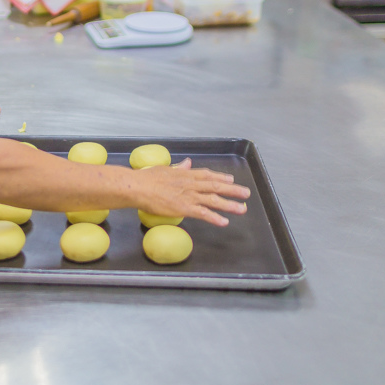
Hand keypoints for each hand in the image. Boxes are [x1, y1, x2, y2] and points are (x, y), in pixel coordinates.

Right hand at [135, 158, 249, 225]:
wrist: (138, 187)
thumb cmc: (147, 178)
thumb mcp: (165, 169)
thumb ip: (178, 167)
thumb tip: (186, 162)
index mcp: (185, 174)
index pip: (207, 175)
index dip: (220, 177)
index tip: (230, 179)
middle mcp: (191, 184)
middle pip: (216, 186)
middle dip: (233, 190)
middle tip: (246, 193)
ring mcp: (189, 196)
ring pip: (214, 200)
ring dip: (229, 204)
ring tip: (242, 208)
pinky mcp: (185, 208)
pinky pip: (203, 213)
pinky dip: (215, 217)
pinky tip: (224, 222)